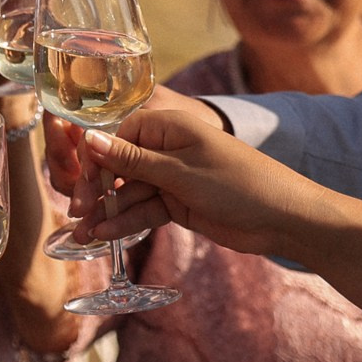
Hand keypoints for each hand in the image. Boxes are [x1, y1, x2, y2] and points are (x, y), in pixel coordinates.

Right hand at [67, 108, 336, 256]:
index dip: (95, 159)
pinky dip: (127, 222)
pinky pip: (144, 210)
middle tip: (76, 214)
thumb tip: (89, 139)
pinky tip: (105, 236)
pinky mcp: (178, 202)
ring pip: (129, 192)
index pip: (117, 135)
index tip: (81, 184)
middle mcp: (168, 148)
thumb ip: (132, 160)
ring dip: (107, 213)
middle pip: (118, 166)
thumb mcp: (180, 172)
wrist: (285, 217)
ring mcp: (173, 177)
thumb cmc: (238, 183)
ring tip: (83, 236)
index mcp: (170, 125)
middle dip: (97, 190)